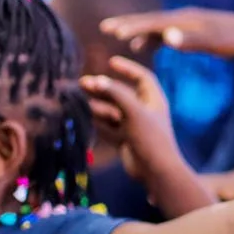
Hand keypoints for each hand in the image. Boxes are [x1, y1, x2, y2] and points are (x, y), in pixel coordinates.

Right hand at [81, 57, 179, 184]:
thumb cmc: (151, 139)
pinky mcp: (125, 140)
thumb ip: (116, 95)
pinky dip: (97, 121)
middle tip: (82, 83)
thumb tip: (97, 80)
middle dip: (103, 88)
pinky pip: (108, 126)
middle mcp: (145, 111)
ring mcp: (134, 126)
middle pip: (122, 94)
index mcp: (154, 101)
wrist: (156, 172)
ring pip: (112, 111)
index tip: (111, 61)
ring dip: (96, 105)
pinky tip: (82, 115)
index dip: (128, 68)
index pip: (142, 78)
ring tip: (77, 99)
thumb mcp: (134, 112)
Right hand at [103, 7, 233, 59]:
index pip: (153, 22)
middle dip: (128, 23)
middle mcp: (185, 16)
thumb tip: (166, 37)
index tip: (111, 31)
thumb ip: (191, 40)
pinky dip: (154, 36)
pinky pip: (168, 30)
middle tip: (105, 28)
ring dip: (139, 30)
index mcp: (186, 19)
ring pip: (158, 24)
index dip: (132, 27)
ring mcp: (190, 21)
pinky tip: (149, 45)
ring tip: (120, 37)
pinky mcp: (196, 28)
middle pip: (151, 19)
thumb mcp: (215, 43)